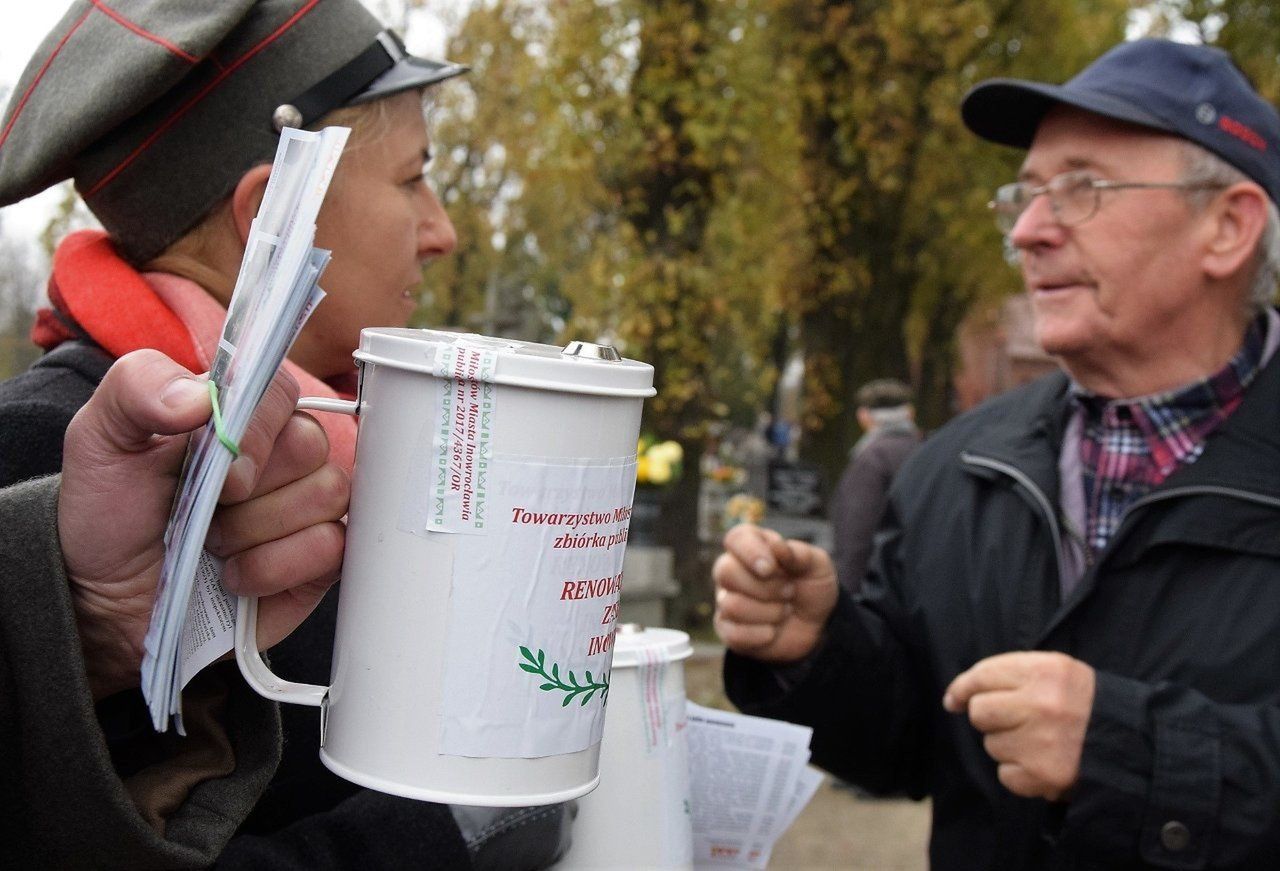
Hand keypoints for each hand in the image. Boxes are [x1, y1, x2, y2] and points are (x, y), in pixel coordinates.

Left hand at [58, 350, 348, 699]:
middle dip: (250, 489)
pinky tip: (237, 576)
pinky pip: (332, 546)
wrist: (110, 600)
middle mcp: (282, 454)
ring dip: (256, 531)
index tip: (217, 466)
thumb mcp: (101, 438)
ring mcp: (308, 506)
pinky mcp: (322, 557)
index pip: (281, 390)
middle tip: (208, 509)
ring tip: (215, 545)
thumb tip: (199, 396)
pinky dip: (275, 567)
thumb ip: (137, 387)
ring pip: (326, 494)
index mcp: (240, 413)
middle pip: (311, 444)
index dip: (255, 430)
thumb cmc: (111, 517)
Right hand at [712, 523, 838, 662]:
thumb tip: (776, 546)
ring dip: (769, 612)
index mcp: (751, 546)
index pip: (735, 539)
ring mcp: (726, 600)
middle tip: (789, 591)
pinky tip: (773, 631)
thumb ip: (799, 553)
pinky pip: (733, 634)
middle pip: (725, 572)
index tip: (771, 568)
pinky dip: (761, 635)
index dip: (750, 552)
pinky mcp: (728, 630)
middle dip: (765, 587)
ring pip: (732, 605)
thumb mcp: (817, 565)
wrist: (817, 624)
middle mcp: (732, 570)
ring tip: (785, 611)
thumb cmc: (812, 587)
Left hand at [943, 651, 1095, 799]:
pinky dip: (1019, 772)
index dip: (962, 689)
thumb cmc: (1082, 702)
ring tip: (1039, 741)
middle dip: (990, 718)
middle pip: (980, 712)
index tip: (954, 700)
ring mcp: (1041, 742)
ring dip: (1008, 745)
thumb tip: (953, 699)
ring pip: (991, 745)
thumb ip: (1007, 674)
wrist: (1131, 743)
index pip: (982, 675)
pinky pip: (1005, 774)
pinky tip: (1041, 762)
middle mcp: (1041, 705)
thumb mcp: (1054, 671)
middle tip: (1015, 720)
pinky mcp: (1043, 775)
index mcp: (1044, 672)